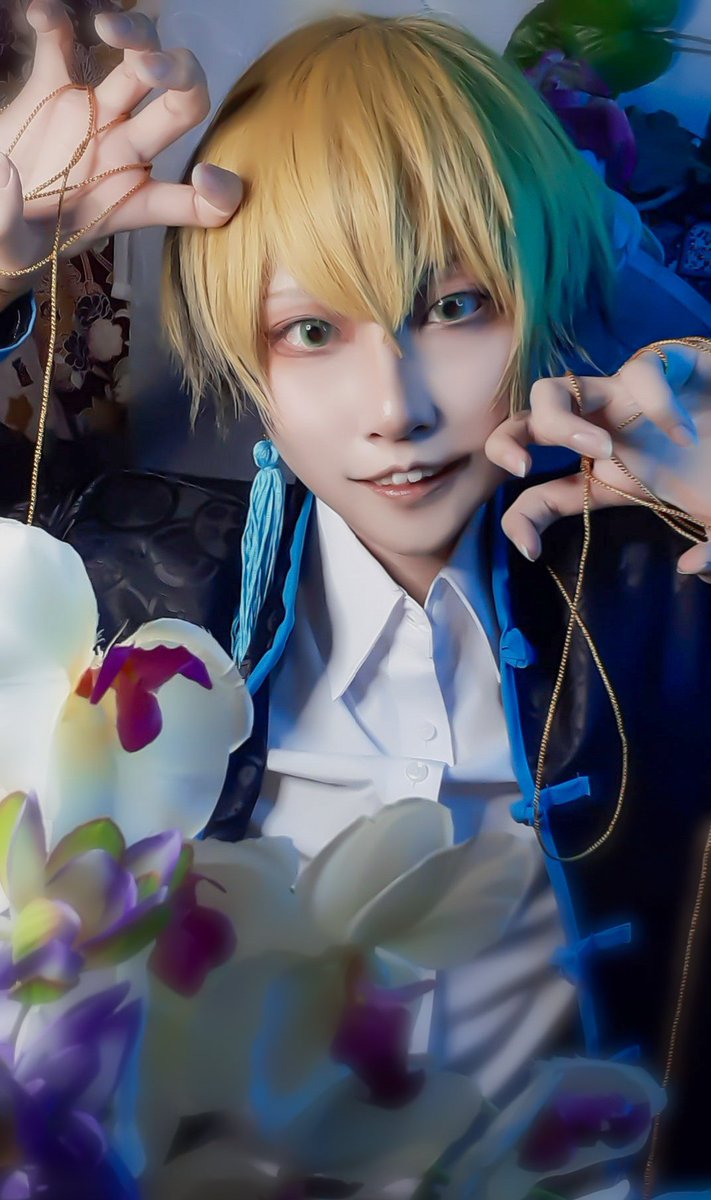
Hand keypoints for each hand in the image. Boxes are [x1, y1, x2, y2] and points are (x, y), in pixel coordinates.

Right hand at [0, 0, 242, 301]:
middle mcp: (125, 152)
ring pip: (137, 66)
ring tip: (107, 27)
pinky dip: (55, 21)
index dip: (217, 194)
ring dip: (138, 37)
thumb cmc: (12, 243)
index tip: (206, 178)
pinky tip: (41, 12)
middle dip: (181, 80)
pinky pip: (62, 43)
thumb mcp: (12, 249)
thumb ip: (8, 223)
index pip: (193, 204)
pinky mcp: (54, 88)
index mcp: (131, 202)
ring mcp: (95, 115)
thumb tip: (6, 175)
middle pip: (179, 109)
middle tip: (150, 67)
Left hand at [484, 342, 710, 581]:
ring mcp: (624, 397)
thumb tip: (691, 567)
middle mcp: (603, 430)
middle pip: (524, 424)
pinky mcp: (663, 366)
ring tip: (604, 450)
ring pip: (553, 389)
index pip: (539, 495)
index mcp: (605, 473)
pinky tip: (685, 435)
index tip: (531, 552)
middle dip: (508, 442)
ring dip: (560, 419)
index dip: (521, 522)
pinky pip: (641, 369)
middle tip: (528, 469)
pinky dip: (658, 402)